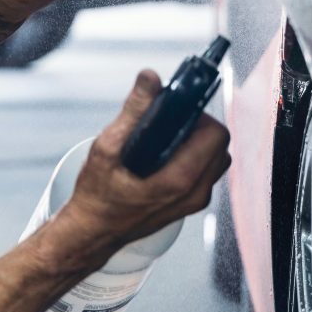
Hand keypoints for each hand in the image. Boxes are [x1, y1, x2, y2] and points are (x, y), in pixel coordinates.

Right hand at [62, 70, 230, 246]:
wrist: (92, 233)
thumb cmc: (97, 196)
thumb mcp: (107, 148)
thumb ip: (133, 111)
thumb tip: (150, 78)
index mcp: (180, 180)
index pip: (216, 134)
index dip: (199, 113)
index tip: (178, 107)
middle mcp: (195, 193)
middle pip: (219, 144)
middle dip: (198, 125)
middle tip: (167, 120)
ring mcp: (195, 201)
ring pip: (216, 158)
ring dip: (197, 141)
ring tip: (164, 136)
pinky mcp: (190, 203)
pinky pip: (205, 171)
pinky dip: (192, 156)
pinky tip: (163, 153)